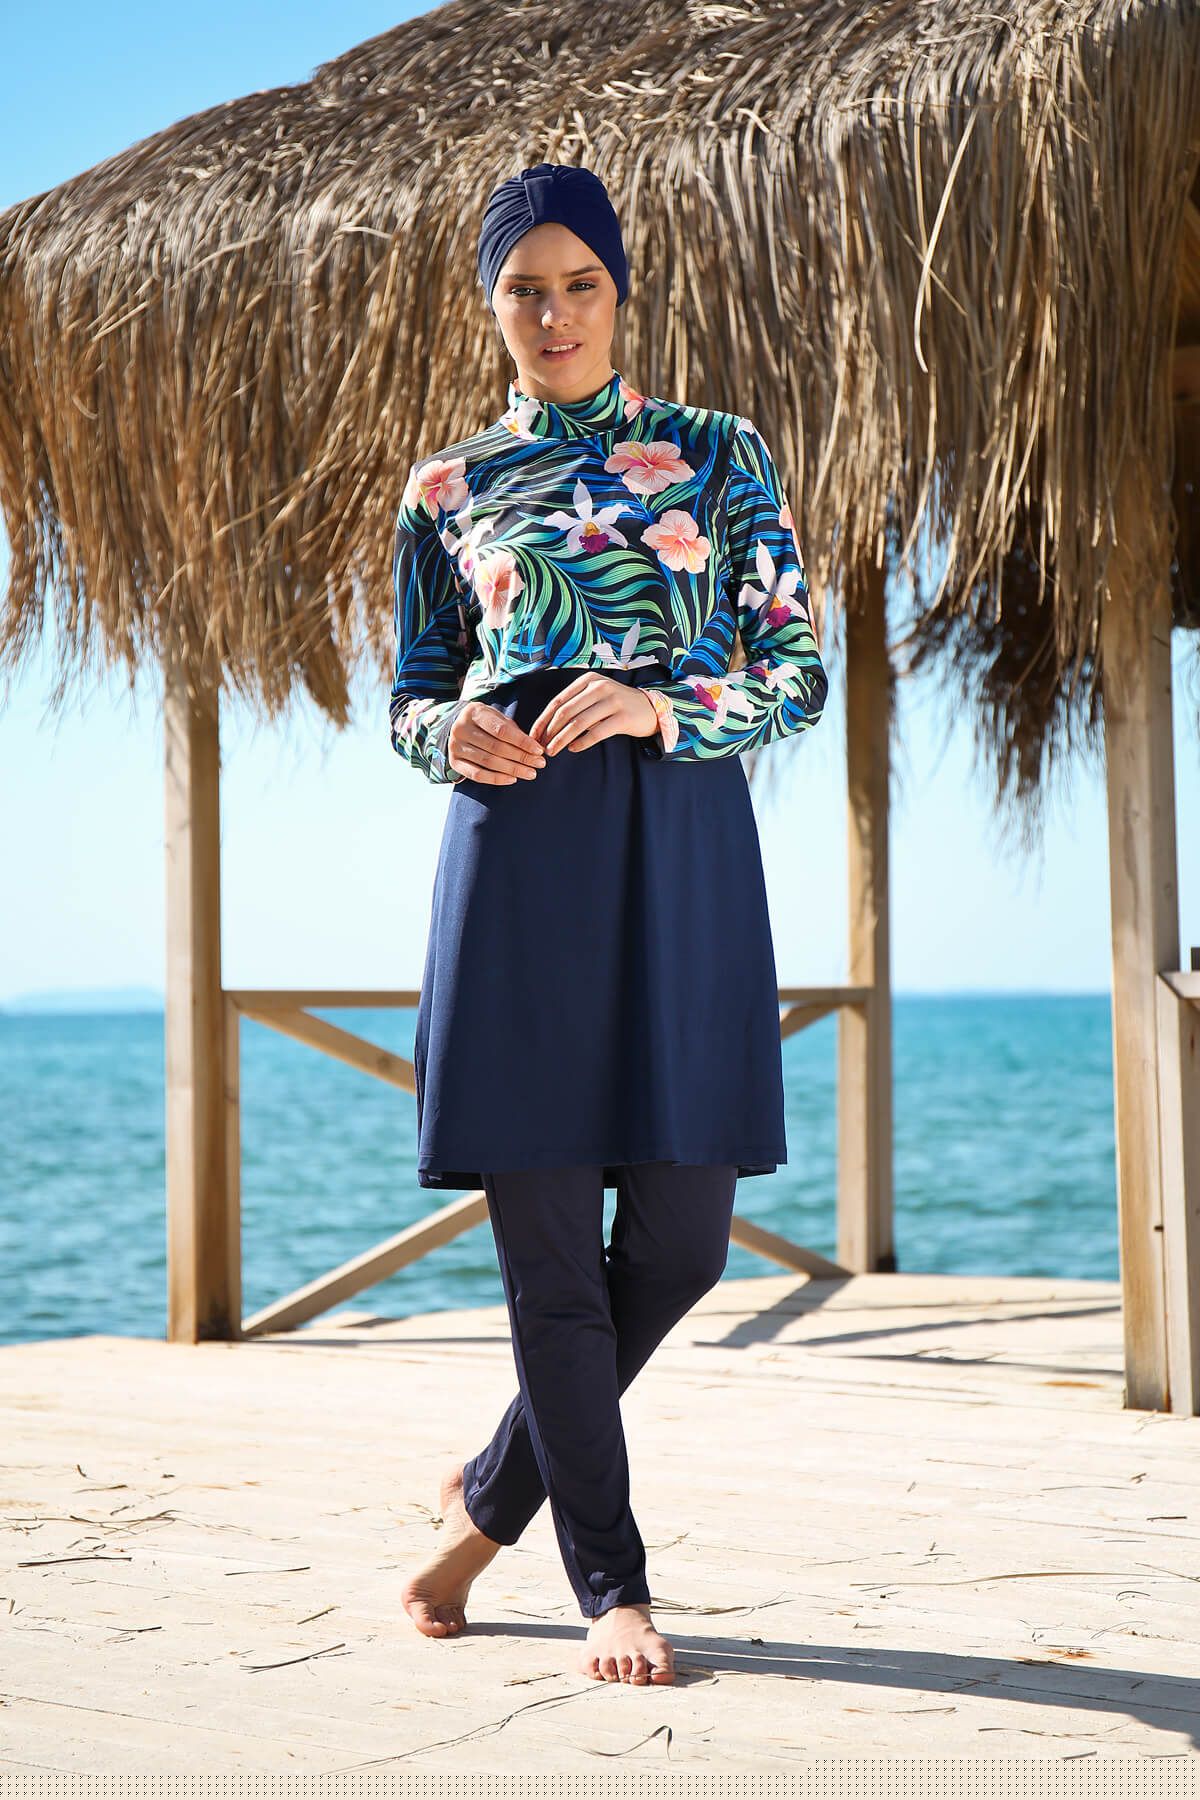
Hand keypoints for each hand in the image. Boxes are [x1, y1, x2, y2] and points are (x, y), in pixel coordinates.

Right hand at [446, 701, 547, 784]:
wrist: (458, 726)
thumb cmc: (485, 722)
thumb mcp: (498, 718)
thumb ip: (514, 731)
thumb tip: (535, 749)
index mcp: (474, 712)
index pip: (501, 730)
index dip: (522, 742)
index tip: (539, 750)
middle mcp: (461, 729)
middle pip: (496, 747)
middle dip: (521, 757)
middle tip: (539, 764)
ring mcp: (455, 746)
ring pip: (488, 762)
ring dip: (513, 770)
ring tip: (531, 773)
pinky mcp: (454, 762)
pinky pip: (477, 775)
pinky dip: (496, 779)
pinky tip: (512, 779)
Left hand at [528, 673, 659, 756]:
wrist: (650, 708)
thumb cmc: (616, 705)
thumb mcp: (595, 696)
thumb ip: (575, 705)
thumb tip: (547, 727)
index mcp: (587, 681)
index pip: (558, 701)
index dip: (543, 720)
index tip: (534, 735)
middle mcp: (599, 687)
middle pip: (566, 712)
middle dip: (550, 732)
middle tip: (541, 747)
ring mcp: (612, 701)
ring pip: (578, 723)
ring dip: (562, 739)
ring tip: (553, 751)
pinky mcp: (623, 717)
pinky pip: (597, 732)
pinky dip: (582, 742)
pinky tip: (573, 749)